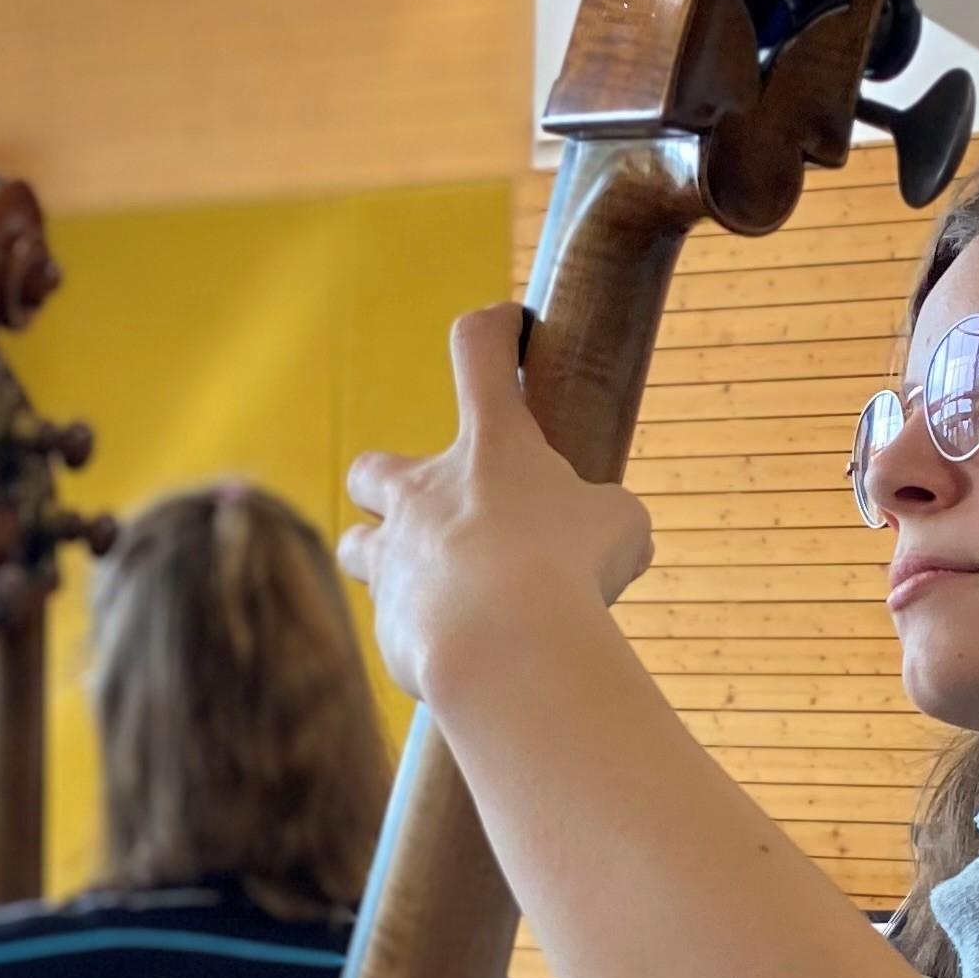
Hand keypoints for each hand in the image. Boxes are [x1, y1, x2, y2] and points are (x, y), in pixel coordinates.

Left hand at [339, 303, 652, 701]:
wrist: (508, 649)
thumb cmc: (569, 569)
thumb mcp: (618, 527)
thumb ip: (608, 518)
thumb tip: (622, 541)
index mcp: (490, 446)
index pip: (479, 350)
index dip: (494, 332)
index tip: (508, 328)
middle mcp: (425, 493)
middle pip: (373, 468)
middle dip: (389, 483)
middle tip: (431, 504)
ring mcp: (395, 558)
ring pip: (356, 545)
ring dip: (383, 556)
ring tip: (427, 581)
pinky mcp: (387, 623)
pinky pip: (391, 620)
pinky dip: (417, 628)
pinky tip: (457, 648)